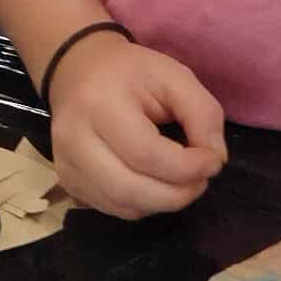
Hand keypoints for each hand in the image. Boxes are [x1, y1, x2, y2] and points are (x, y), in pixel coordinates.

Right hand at [50, 32, 226, 219]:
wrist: (77, 71)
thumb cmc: (129, 72)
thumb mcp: (173, 76)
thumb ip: (202, 113)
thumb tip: (214, 160)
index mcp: (99, 105)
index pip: (146, 154)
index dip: (187, 167)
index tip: (213, 161)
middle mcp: (73, 140)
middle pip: (130, 190)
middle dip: (177, 194)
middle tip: (201, 180)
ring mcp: (65, 166)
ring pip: (123, 206)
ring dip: (163, 203)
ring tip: (183, 182)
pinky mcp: (67, 183)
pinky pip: (113, 209)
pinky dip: (143, 205)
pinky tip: (156, 183)